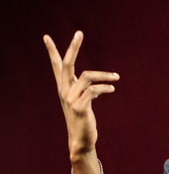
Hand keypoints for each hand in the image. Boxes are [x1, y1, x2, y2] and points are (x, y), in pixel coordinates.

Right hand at [43, 31, 119, 158]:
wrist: (81, 141)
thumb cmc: (83, 121)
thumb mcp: (80, 102)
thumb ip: (81, 89)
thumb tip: (87, 78)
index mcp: (64, 89)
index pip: (56, 66)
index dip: (52, 52)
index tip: (46, 37)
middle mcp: (65, 92)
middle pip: (66, 64)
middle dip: (73, 47)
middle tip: (79, 33)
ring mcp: (71, 99)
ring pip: (87, 76)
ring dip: (104, 75)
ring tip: (116, 77)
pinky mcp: (80, 108)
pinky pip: (93, 91)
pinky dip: (104, 87)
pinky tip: (112, 88)